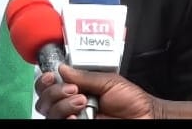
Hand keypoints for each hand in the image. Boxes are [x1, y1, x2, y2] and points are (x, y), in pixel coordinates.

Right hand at [34, 64, 155, 118]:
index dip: (46, 81)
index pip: (51, 86)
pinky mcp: (80, 127)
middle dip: (54, 92)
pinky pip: (61, 124)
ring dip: (62, 105)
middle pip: (45, 101)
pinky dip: (66, 119)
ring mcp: (76, 118)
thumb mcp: (109, 81)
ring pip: (51, 114)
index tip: (51, 76)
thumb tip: (62, 68)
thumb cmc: (134, 101)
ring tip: (81, 102)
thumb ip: (85, 76)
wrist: (147, 117)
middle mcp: (72, 105)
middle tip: (74, 90)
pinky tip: (76, 117)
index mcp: (78, 89)